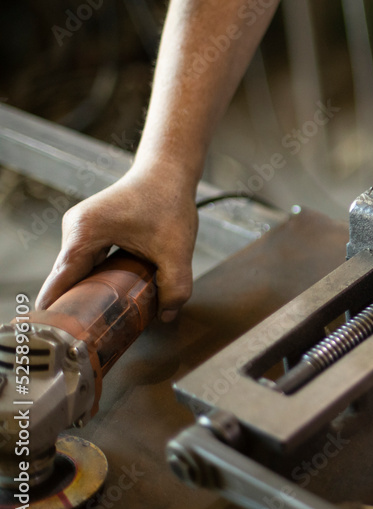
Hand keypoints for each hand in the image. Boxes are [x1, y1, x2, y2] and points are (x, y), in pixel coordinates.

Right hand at [36, 165, 198, 320]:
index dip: (58, 312)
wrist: (168, 171)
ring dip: (89, 292)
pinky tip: (110, 296)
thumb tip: (167, 315)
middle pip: (67, 280)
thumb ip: (176, 286)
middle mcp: (74, 230)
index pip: (59, 283)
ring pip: (77, 272)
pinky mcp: (90, 230)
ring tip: (99, 320)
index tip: (59, 337)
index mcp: (84, 233)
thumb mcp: (177, 249)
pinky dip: (97, 279)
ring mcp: (79, 229)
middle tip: (89, 335)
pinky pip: (86, 262)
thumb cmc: (168, 201)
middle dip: (78, 306)